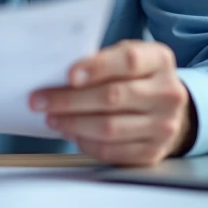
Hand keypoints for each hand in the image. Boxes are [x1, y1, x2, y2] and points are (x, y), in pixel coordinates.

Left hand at [30, 40, 194, 165]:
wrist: (167, 107)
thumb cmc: (136, 76)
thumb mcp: (126, 56)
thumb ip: (102, 60)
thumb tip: (59, 74)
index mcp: (159, 60)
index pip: (129, 60)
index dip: (97, 67)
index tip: (69, 75)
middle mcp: (167, 93)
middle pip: (113, 97)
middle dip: (70, 100)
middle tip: (40, 100)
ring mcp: (163, 125)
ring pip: (109, 127)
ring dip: (72, 123)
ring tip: (51, 117)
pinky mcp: (153, 152)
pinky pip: (111, 151)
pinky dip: (85, 142)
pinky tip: (71, 132)